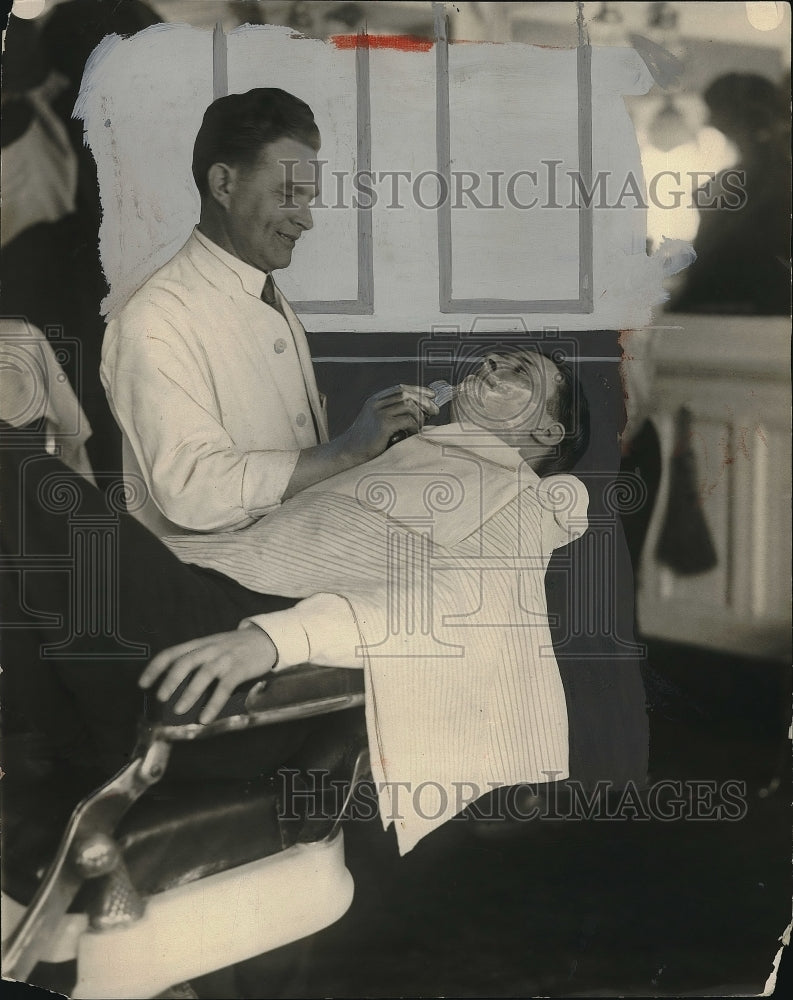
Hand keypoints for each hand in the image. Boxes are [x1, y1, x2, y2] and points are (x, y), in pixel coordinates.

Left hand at [138, 628, 277, 723]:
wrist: (266, 639)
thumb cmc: (235, 648)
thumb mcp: (213, 648)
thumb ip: (197, 662)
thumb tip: (175, 689)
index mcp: (199, 644)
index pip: (171, 653)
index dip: (155, 668)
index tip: (142, 684)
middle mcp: (210, 649)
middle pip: (185, 661)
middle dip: (170, 680)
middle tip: (160, 698)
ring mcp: (225, 658)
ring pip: (203, 673)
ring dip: (190, 693)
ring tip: (179, 710)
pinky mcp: (239, 668)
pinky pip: (224, 687)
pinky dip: (214, 703)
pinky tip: (206, 717)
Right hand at [341, 385, 438, 461]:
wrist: (349, 453)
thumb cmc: (367, 442)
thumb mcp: (377, 422)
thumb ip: (393, 414)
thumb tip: (421, 411)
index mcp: (375, 400)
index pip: (400, 388)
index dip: (418, 390)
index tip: (432, 395)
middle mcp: (376, 403)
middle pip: (406, 394)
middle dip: (424, 401)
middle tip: (435, 411)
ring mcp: (379, 413)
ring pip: (408, 405)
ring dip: (420, 415)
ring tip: (421, 426)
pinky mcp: (383, 425)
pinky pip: (407, 420)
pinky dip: (414, 426)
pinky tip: (412, 434)